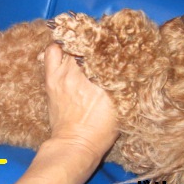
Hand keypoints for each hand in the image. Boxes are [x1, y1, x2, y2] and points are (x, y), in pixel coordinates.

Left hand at [43, 44, 118, 161]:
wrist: (75, 144)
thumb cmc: (101, 130)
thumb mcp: (122, 108)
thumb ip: (125, 85)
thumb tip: (131, 66)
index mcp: (104, 79)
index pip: (110, 49)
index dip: (115, 41)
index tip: (120, 39)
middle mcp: (83, 72)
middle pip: (91, 43)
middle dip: (98, 40)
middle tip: (104, 41)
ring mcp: (65, 73)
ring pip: (73, 45)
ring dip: (81, 43)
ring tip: (87, 43)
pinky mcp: (51, 77)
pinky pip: (52, 52)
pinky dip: (60, 47)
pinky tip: (67, 48)